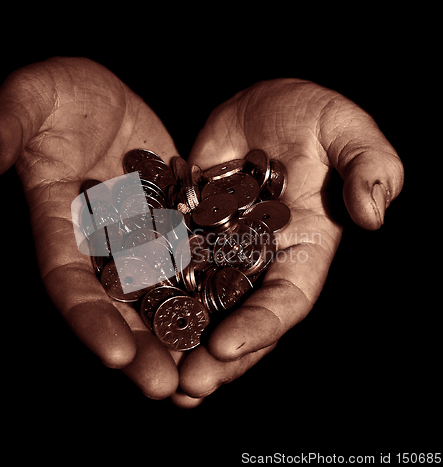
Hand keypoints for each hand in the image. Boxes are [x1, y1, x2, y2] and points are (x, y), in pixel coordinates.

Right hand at [0, 57, 182, 399]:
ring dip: (178, 333)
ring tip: (203, 372)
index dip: (89, 319)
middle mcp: (99, 245)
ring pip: (158, 295)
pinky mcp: (170, 225)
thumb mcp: (30, 98)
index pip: (69, 282)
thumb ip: (4, 128)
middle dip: (140, 345)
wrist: (101, 94)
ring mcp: (138, 238)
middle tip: (166, 387)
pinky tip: (231, 318)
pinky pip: (190, 262)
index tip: (115, 354)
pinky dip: (207, 291)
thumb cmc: (58, 92)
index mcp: (60, 226)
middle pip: (117, 304)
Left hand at [175, 78, 403, 404]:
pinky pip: (168, 267)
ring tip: (151, 370)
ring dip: (178, 338)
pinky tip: (127, 315)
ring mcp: (220, 252)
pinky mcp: (187, 233)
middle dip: (217, 355)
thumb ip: (369, 167)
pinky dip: (151, 292)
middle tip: (187, 386)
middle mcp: (260, 262)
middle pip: (240, 318)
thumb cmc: (314, 116)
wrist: (262, 107)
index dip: (261, 326)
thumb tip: (373, 216)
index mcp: (304, 250)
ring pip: (200, 304)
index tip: (226, 347)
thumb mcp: (348, 131)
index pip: (287, 300)